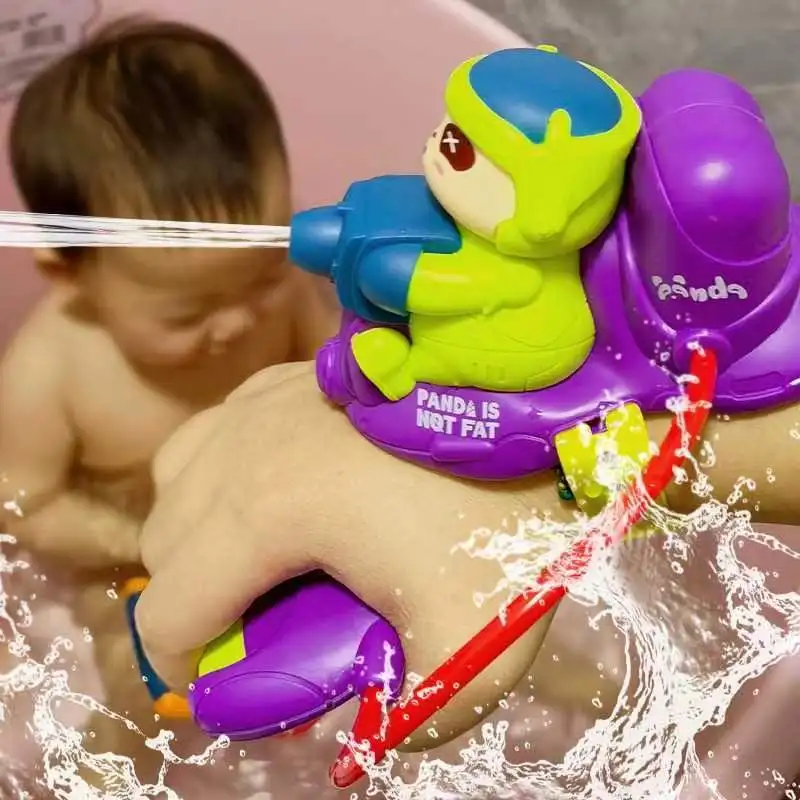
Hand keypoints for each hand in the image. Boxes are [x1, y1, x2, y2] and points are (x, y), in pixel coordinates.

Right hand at [133, 361, 564, 749]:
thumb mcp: (477, 643)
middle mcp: (241, 449)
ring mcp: (261, 402)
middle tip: (255, 625)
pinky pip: (216, 430)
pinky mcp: (286, 375)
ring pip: (176, 479)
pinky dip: (218, 470)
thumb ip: (418, 716)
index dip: (182, 666)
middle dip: (193, 602)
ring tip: (255, 554)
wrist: (530, 403)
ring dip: (195, 531)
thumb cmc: (496, 512)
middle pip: (162, 547)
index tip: (227, 683)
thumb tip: (369, 735)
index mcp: (264, 513)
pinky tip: (271, 485)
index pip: (169, 611)